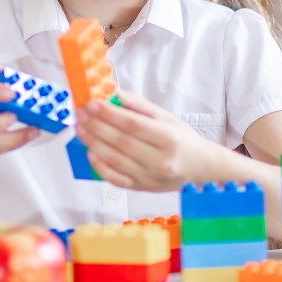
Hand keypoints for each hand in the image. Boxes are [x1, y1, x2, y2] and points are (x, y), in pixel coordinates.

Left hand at [75, 90, 212, 191]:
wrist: (200, 167)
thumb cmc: (182, 139)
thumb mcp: (166, 116)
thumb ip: (138, 105)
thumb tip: (112, 93)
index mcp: (168, 138)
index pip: (133, 125)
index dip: (109, 114)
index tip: (91, 104)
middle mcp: (160, 160)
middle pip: (121, 142)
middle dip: (97, 126)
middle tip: (81, 114)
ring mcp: (150, 178)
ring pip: (115, 160)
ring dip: (93, 143)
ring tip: (81, 129)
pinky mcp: (142, 188)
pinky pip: (116, 179)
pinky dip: (100, 166)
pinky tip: (90, 152)